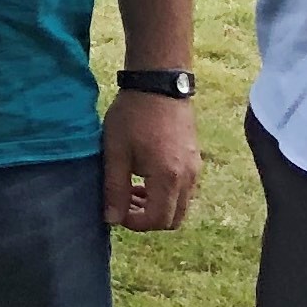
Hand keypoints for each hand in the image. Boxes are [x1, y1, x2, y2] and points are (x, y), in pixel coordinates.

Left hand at [102, 84, 200, 231]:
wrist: (158, 83)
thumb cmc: (133, 115)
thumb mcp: (116, 151)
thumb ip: (114, 188)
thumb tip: (111, 219)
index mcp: (168, 178)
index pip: (157, 220)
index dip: (135, 223)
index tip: (116, 211)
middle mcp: (188, 178)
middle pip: (174, 219)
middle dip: (148, 219)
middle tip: (124, 204)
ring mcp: (196, 169)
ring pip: (181, 205)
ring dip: (158, 206)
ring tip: (132, 190)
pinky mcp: (195, 160)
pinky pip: (185, 190)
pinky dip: (167, 194)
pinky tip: (145, 177)